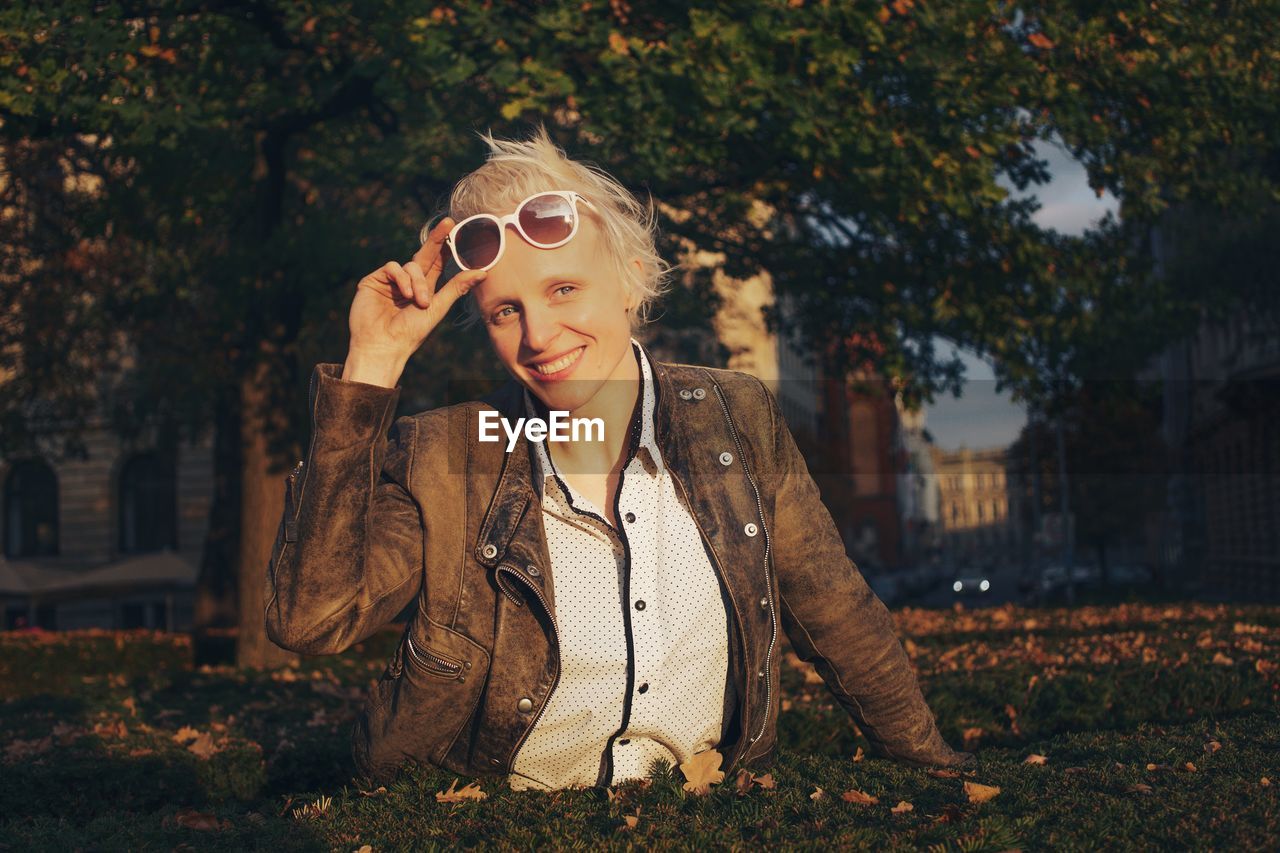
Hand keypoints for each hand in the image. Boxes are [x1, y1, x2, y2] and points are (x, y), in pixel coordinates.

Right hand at [346, 217, 488, 372]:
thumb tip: (483, 272)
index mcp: (424, 289)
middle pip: (424, 255)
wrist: (383, 346)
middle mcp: (407, 283)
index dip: (446, 248)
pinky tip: (405, 294)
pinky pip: (392, 267)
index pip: (436, 263)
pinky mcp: (374, 280)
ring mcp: (390, 281)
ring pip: (410, 265)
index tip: (456, 230)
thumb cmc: (411, 333)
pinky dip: (402, 279)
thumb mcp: (438, 307)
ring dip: (418, 281)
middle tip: (448, 223)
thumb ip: (457, 287)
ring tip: (419, 301)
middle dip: (437, 239)